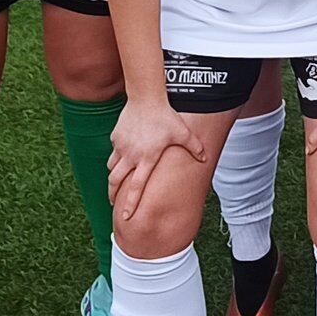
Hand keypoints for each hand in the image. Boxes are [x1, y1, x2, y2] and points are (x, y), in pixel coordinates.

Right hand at [108, 100, 208, 220]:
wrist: (146, 99)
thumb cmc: (166, 116)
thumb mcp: (183, 133)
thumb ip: (194, 147)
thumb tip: (205, 159)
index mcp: (147, 159)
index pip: (136, 187)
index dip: (130, 203)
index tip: (125, 216)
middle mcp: (131, 156)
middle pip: (116, 182)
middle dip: (113, 195)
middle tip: (114, 203)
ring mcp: (121, 147)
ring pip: (111, 168)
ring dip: (113, 178)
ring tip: (115, 184)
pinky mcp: (115, 138)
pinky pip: (113, 153)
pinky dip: (116, 159)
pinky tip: (122, 158)